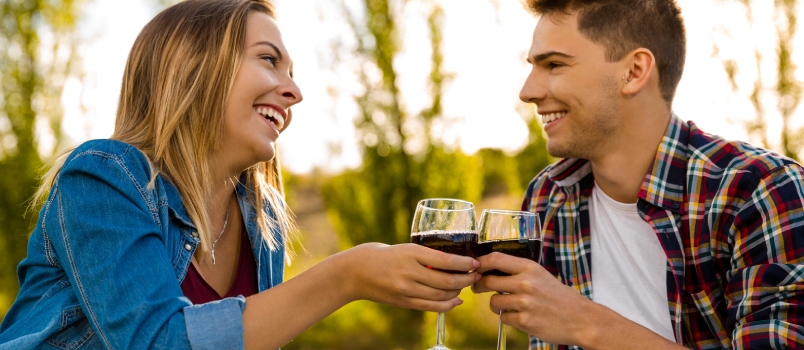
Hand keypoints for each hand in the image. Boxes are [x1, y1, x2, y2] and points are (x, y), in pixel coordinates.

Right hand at [341, 243, 479, 312]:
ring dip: (459, 292)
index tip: (476, 262)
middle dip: (467, 279)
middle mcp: (409, 272)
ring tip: (467, 285)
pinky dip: (447, 305)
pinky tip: (456, 300)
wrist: (353, 272)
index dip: (465, 264)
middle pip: (447, 281)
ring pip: (441, 296)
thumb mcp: (403, 247)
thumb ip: (423, 255)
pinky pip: (431, 307)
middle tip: (477, 274)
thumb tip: (450, 261)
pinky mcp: (404, 302)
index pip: (446, 261)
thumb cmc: (379, 254)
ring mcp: (406, 290)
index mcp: (410, 253)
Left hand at [472, 252, 594, 345]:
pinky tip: (520, 316)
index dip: (480, 263)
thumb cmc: (558, 296)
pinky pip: (504, 318)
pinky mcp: (525, 321)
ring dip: (495, 305)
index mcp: (529, 268)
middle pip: (488, 280)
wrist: (580, 319)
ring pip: (493, 302)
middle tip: (478, 287)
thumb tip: (489, 269)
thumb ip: (518, 272)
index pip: (495, 258)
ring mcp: (524, 303)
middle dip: (478, 285)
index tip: (474, 267)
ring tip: (506, 305)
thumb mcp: (540, 275)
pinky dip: (508, 318)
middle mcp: (526, 283)